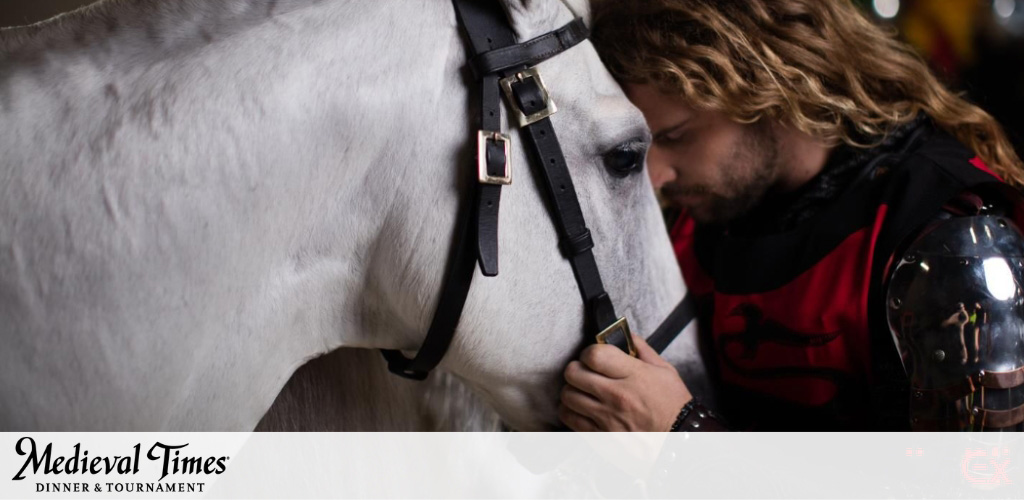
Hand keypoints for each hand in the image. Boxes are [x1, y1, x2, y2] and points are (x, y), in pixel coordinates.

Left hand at [559, 334, 692, 430]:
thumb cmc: (674, 406)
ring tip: (582, 390)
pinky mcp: (600, 437)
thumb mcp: (665, 370)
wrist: (679, 442)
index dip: (589, 352)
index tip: (593, 357)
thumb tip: (624, 335)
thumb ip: (642, 349)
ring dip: (572, 390)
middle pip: (573, 373)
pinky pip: (570, 419)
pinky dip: (570, 411)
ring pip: (568, 396)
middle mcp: (617, 396)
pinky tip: (581, 408)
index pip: (593, 355)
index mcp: (633, 376)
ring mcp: (606, 418)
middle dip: (576, 369)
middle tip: (584, 372)